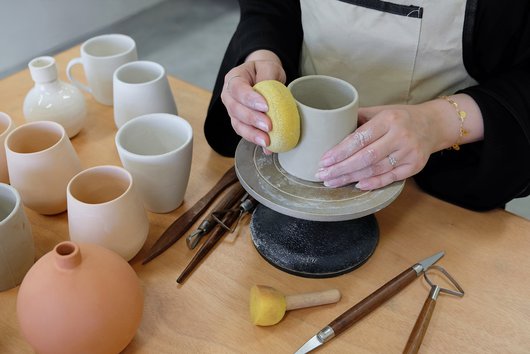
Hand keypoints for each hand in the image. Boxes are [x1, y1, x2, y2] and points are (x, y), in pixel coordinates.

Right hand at [220, 50, 285, 153]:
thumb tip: (269, 95)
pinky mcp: (240, 123)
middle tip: (268, 126)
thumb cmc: (264, 71)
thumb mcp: (268, 67)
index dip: (249, 99)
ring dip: (252, 134)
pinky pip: (245, 133)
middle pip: (235, 109)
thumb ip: (268, 77)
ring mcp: (233, 111)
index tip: (265, 106)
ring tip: (267, 141)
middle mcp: (229, 96)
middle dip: (252, 119)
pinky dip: (256, 140)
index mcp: (234, 78)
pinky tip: (267, 147)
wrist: (264, 78)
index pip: (237, 88)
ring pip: (238, 124)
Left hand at [315, 104, 442, 189]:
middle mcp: (400, 136)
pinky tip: (357, 185)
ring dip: (351, 178)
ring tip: (333, 182)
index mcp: (388, 120)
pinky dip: (373, 183)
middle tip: (322, 176)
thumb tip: (331, 126)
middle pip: (365, 157)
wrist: (434, 124)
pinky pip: (390, 177)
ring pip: (375, 169)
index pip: (359, 139)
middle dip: (341, 169)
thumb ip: (358, 118)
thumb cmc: (400, 117)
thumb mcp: (381, 111)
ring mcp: (409, 153)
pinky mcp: (415, 166)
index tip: (323, 161)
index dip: (339, 152)